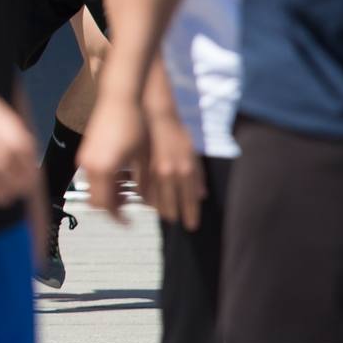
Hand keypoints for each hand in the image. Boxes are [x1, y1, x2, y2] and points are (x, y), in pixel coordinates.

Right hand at [78, 94, 146, 223]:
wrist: (119, 97)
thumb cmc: (134, 123)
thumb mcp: (143, 156)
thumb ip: (143, 181)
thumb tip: (147, 199)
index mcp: (104, 170)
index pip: (107, 206)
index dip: (119, 218)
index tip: (130, 222)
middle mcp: (90, 166)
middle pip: (96, 200)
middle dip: (111, 208)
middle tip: (128, 209)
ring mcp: (85, 158)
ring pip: (93, 188)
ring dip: (107, 195)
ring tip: (126, 193)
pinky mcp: (86, 151)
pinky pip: (92, 175)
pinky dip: (104, 183)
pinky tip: (119, 176)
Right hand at [139, 107, 204, 230]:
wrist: (156, 116)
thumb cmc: (177, 133)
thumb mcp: (193, 154)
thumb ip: (198, 176)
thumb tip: (202, 195)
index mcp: (187, 170)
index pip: (190, 200)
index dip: (191, 215)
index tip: (191, 226)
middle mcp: (170, 173)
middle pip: (170, 204)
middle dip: (173, 215)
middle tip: (175, 221)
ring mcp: (153, 171)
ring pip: (155, 199)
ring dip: (160, 208)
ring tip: (164, 214)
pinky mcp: (140, 167)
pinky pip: (144, 189)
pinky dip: (148, 197)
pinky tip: (150, 200)